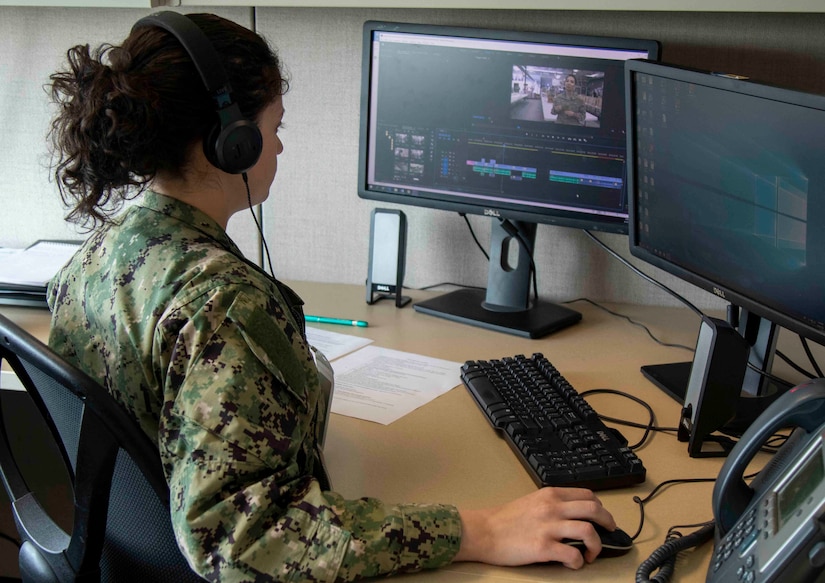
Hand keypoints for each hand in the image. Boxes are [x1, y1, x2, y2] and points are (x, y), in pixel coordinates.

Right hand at [454, 487, 615, 568]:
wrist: (484, 531)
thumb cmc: (505, 519)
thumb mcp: (532, 501)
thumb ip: (553, 504)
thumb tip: (573, 514)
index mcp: (550, 495)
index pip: (587, 495)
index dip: (600, 506)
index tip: (602, 516)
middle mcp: (552, 508)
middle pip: (594, 510)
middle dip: (608, 522)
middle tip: (609, 532)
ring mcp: (549, 527)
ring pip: (588, 531)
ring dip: (596, 545)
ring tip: (591, 554)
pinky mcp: (543, 547)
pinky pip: (572, 555)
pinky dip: (579, 562)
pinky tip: (574, 563)